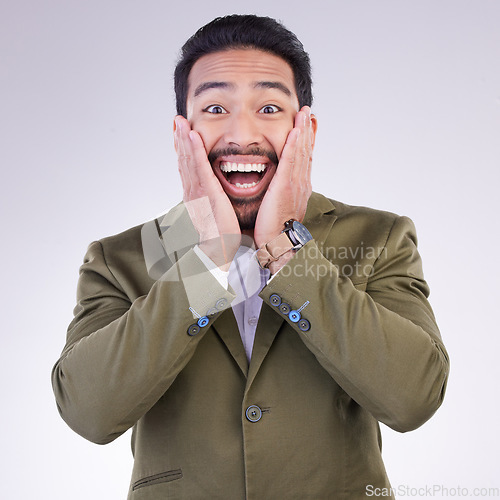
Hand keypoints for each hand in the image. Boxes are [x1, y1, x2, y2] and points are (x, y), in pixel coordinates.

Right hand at [174, 115, 240, 268]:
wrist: (217, 248)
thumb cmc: (219, 234)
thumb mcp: (213, 214)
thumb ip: (211, 202)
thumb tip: (213, 197)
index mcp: (194, 195)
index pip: (187, 168)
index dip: (183, 150)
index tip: (181, 135)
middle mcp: (191, 190)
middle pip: (183, 160)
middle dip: (180, 139)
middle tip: (177, 121)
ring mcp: (197, 190)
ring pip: (188, 159)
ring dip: (184, 138)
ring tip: (181, 122)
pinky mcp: (206, 191)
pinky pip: (199, 166)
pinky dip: (194, 149)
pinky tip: (193, 135)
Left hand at [253, 106, 314, 249]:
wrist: (278, 243)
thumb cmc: (275, 230)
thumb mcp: (279, 207)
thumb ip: (279, 194)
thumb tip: (275, 188)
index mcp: (298, 187)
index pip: (303, 159)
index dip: (306, 141)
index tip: (307, 126)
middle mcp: (301, 183)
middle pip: (306, 151)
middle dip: (308, 130)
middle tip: (309, 112)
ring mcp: (296, 184)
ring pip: (302, 152)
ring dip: (304, 131)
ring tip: (305, 113)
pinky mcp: (286, 186)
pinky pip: (291, 161)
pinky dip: (296, 144)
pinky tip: (296, 131)